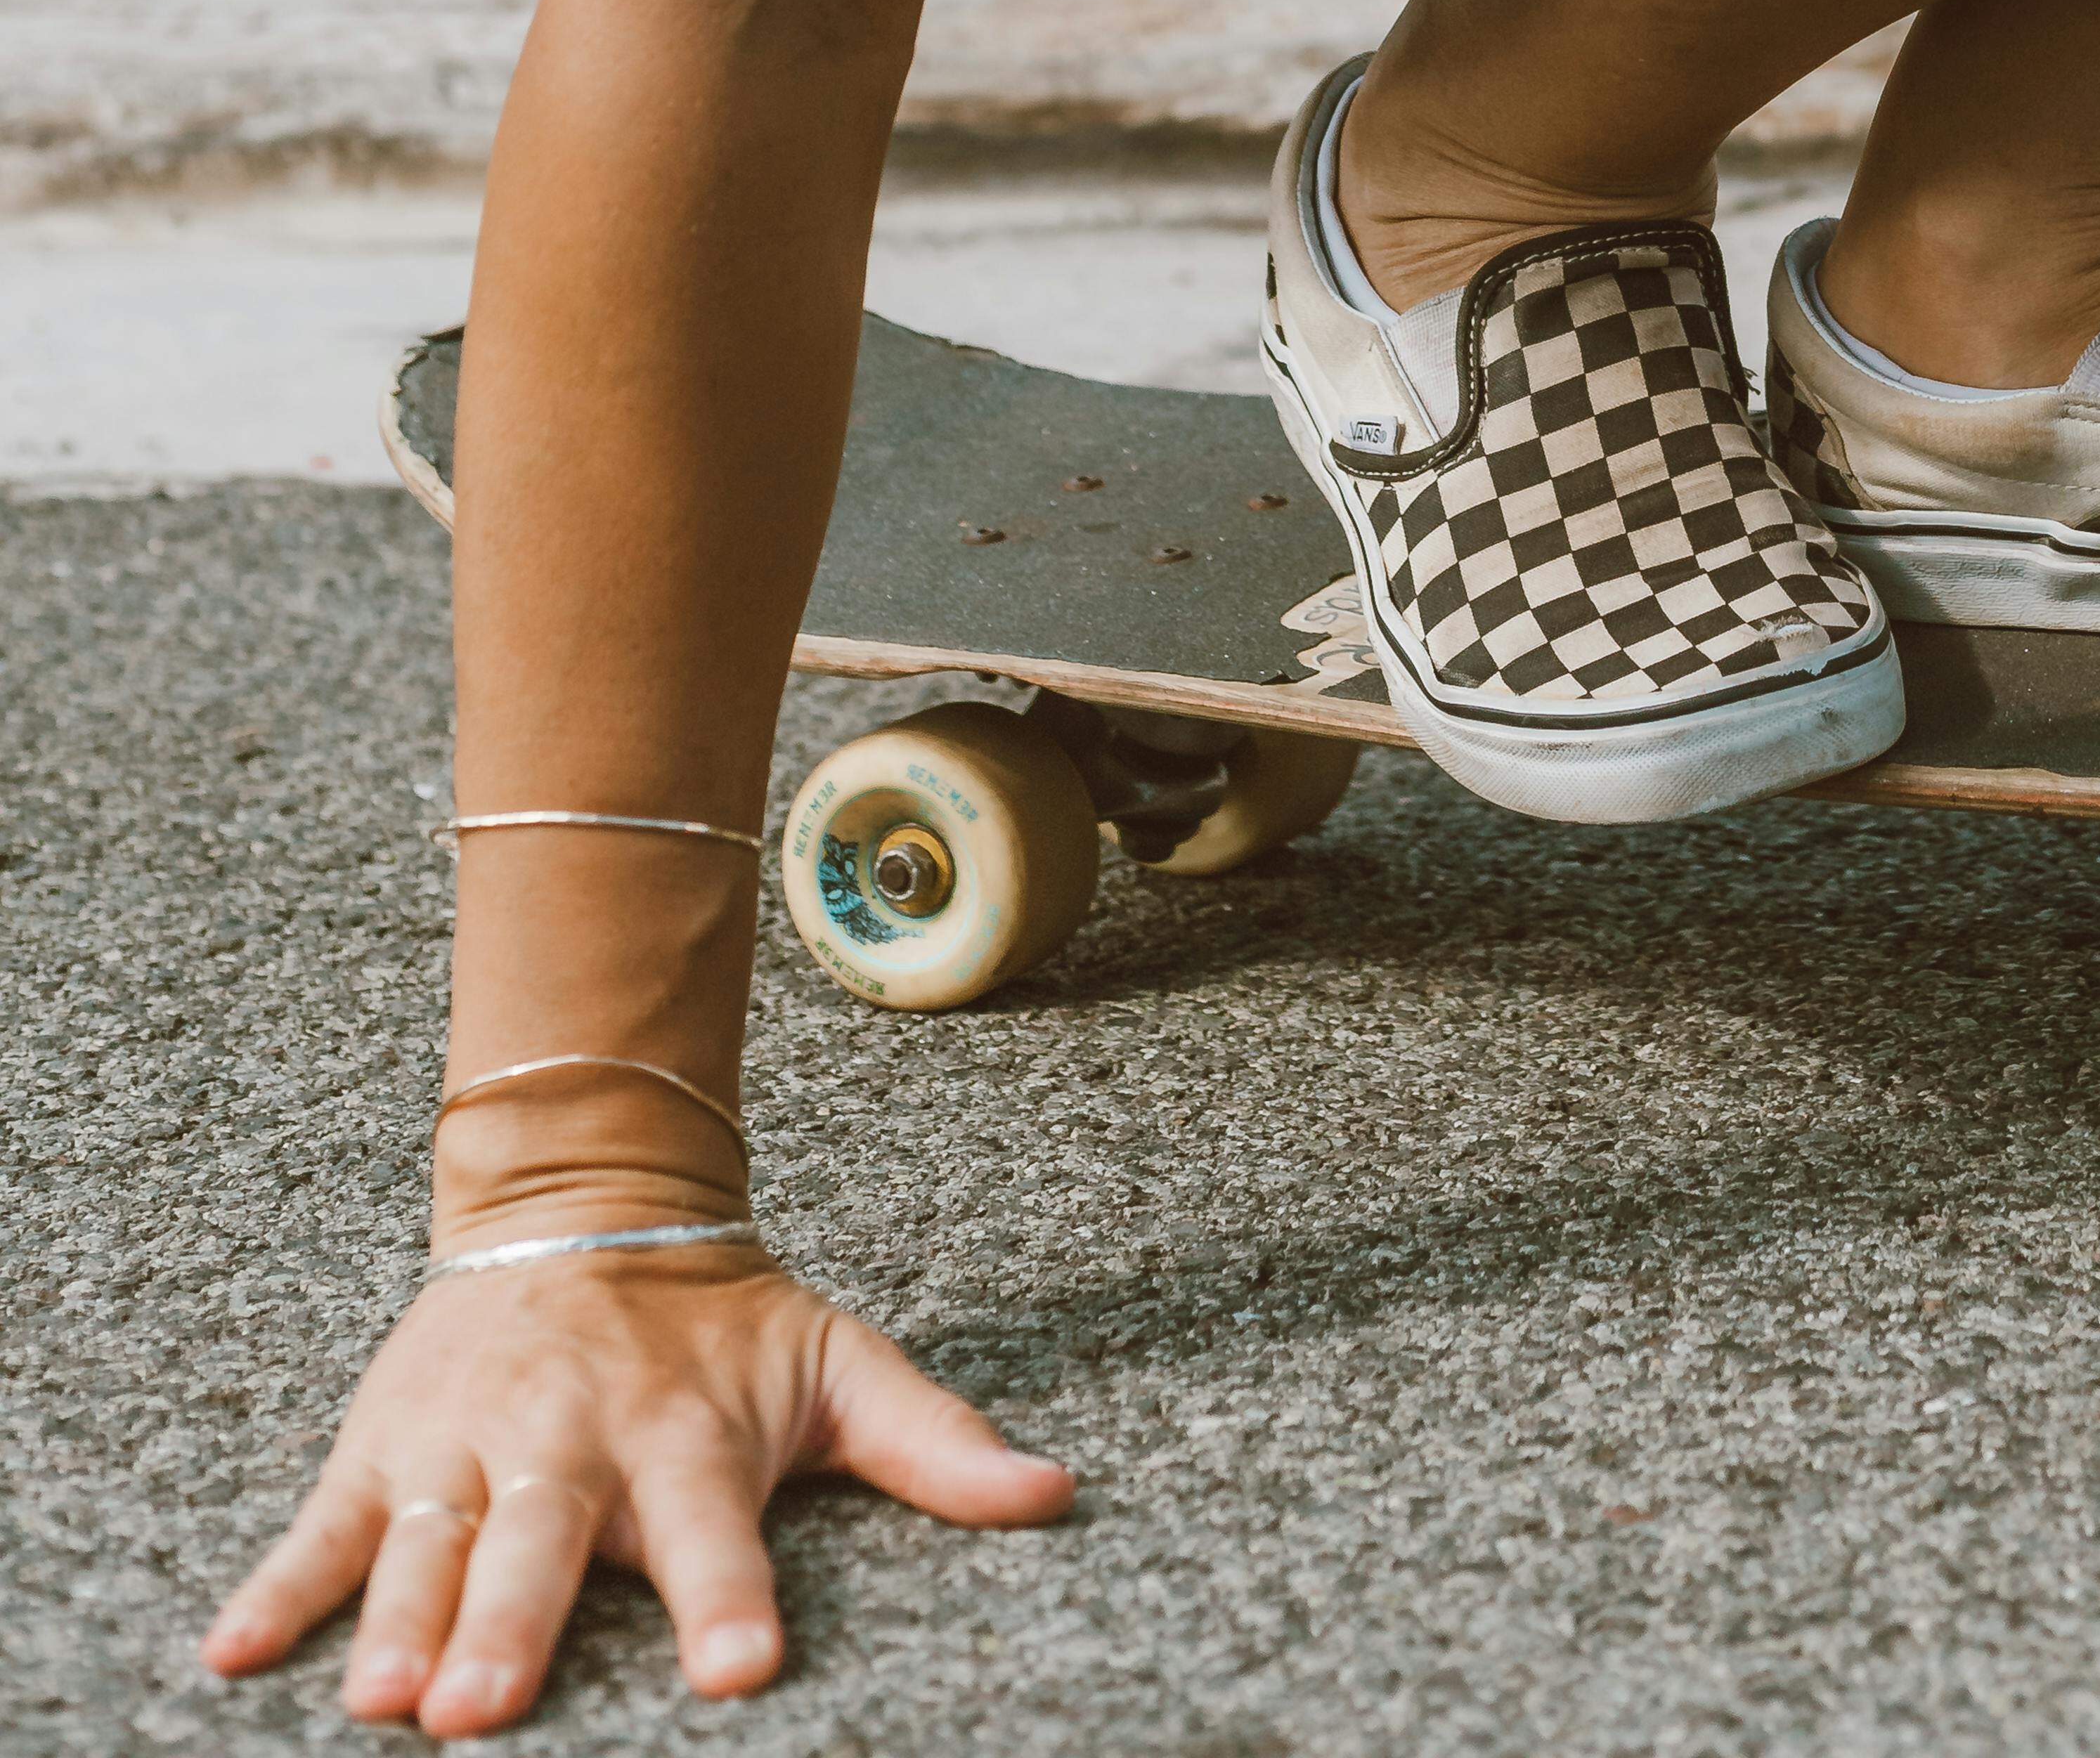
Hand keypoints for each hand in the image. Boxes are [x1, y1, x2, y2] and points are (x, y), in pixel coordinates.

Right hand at [200, 1256, 1069, 1727]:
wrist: (592, 1204)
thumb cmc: (725, 1322)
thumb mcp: (842, 1361)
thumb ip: (940, 1442)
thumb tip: (1056, 1495)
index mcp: (686, 1436)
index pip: (716, 1533)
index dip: (730, 1599)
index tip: (741, 1672)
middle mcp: (572, 1444)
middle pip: (542, 1548)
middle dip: (517, 1630)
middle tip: (486, 1712)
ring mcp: (468, 1444)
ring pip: (429, 1545)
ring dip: (400, 1622)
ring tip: (381, 1700)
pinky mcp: (386, 1445)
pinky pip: (321, 1526)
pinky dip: (278, 1587)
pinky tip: (230, 1653)